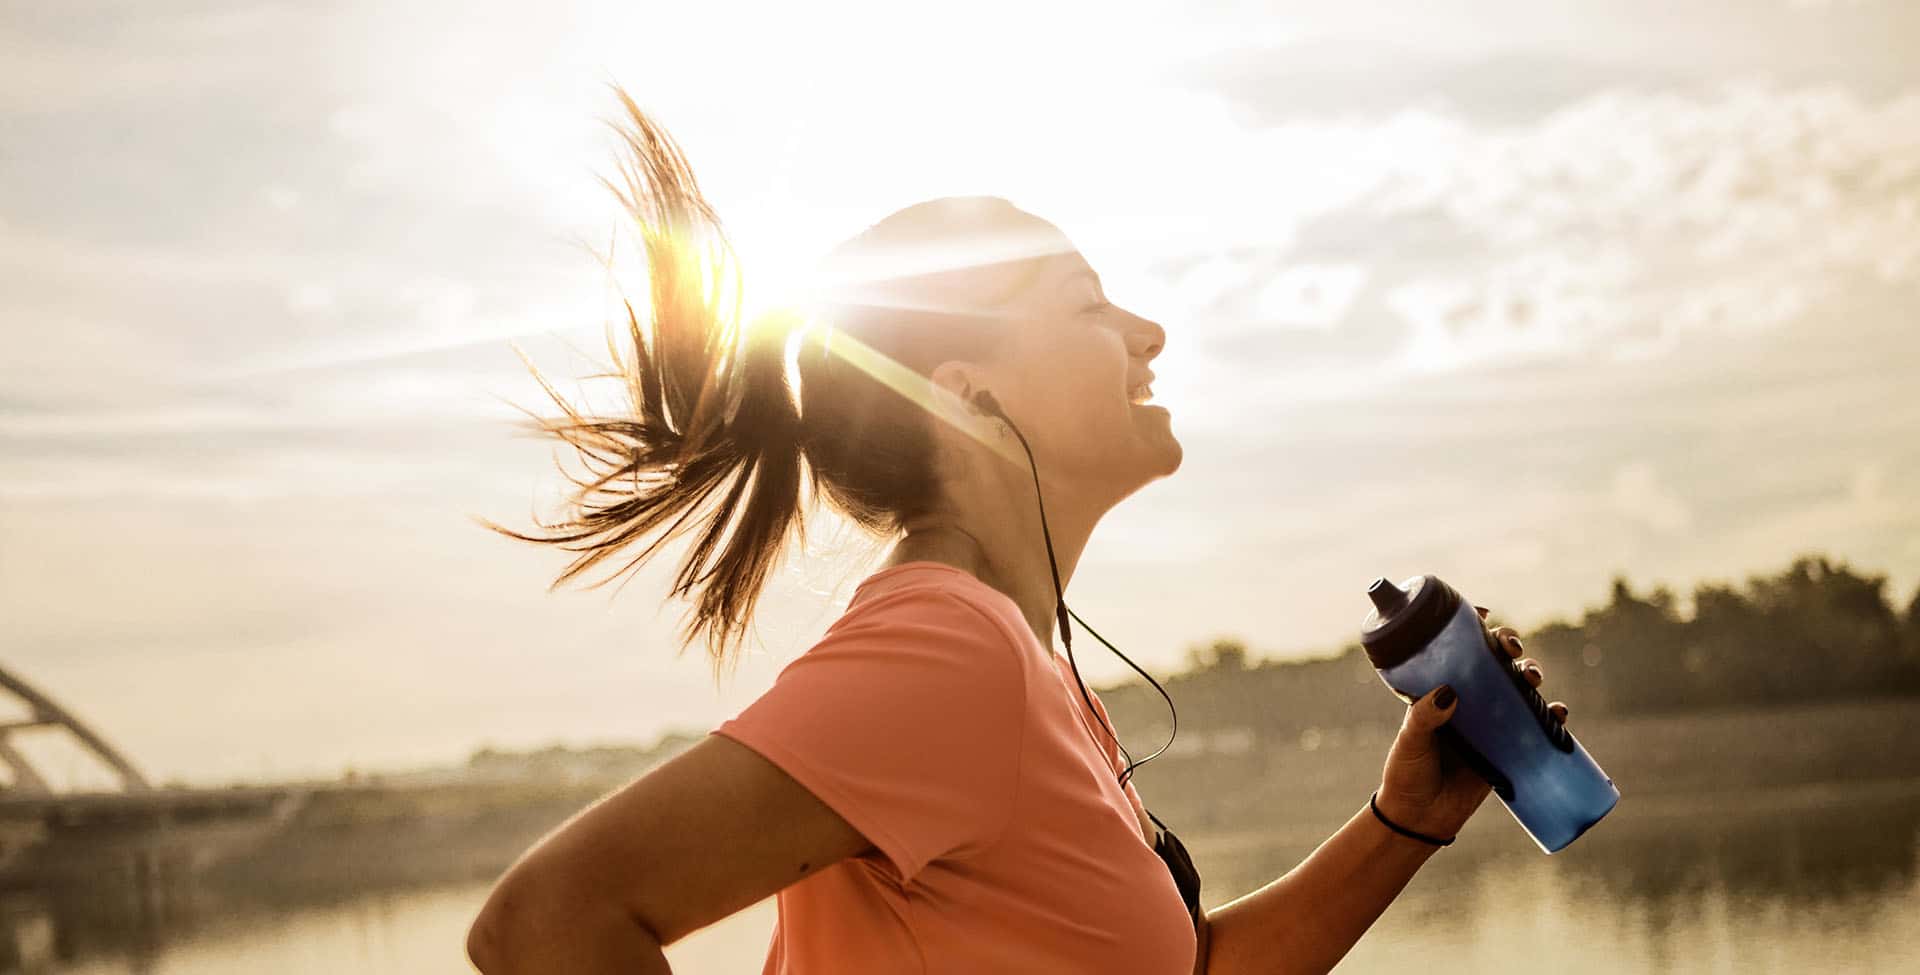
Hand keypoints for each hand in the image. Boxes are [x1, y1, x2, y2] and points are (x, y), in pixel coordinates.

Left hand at [1375, 605, 1570, 841]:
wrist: (1420, 819)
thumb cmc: (1407, 774)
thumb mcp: (1411, 741)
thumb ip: (1425, 717)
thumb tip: (1449, 693)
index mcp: (1439, 690)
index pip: (1457, 649)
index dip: (1473, 627)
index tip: (1484, 612)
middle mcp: (1467, 700)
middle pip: (1494, 661)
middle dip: (1509, 645)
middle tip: (1512, 647)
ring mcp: (1490, 723)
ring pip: (1518, 687)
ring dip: (1531, 674)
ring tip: (1532, 678)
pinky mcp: (1508, 748)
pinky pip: (1535, 725)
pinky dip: (1551, 715)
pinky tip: (1557, 713)